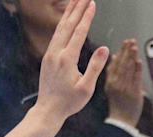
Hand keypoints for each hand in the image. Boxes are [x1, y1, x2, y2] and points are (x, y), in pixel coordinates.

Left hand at [33, 0, 108, 123]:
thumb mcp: (86, 88)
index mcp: (67, 59)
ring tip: (74, 1)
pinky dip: (62, 24)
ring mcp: (50, 54)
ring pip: (59, 28)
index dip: (86, 17)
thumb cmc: (69, 102)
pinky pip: (55, 35)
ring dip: (68, 13)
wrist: (48, 110)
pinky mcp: (47, 57)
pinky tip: (65, 20)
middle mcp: (56, 53)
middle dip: (76, 9)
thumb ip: (95, 67)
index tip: (92, 3)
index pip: (79, 32)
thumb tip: (104, 49)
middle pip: (68, 25)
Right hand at [105, 38, 144, 125]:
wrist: (121, 121)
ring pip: (128, 69)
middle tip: (130, 41)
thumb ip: (113, 72)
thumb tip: (114, 57)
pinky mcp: (134, 93)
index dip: (120, 52)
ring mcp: (125, 88)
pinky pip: (135, 79)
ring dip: (132, 57)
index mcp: (110, 82)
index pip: (115, 64)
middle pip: (121, 64)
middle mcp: (116, 84)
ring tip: (134, 47)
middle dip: (126, 51)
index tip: (124, 43)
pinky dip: (137, 69)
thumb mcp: (111, 86)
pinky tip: (138, 61)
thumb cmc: (118, 104)